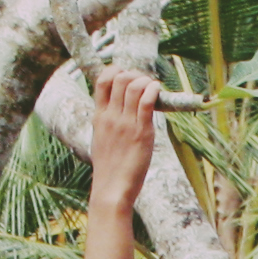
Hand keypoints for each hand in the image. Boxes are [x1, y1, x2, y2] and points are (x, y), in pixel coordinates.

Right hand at [84, 64, 159, 201]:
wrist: (111, 188)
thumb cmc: (109, 168)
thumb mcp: (102, 139)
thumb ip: (108, 123)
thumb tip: (117, 112)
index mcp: (99, 117)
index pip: (101, 81)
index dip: (115, 70)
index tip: (127, 74)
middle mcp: (111, 116)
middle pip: (120, 78)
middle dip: (135, 74)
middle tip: (144, 82)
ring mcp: (125, 123)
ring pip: (134, 86)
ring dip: (146, 81)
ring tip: (153, 87)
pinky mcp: (141, 132)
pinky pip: (147, 102)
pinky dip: (154, 90)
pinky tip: (158, 91)